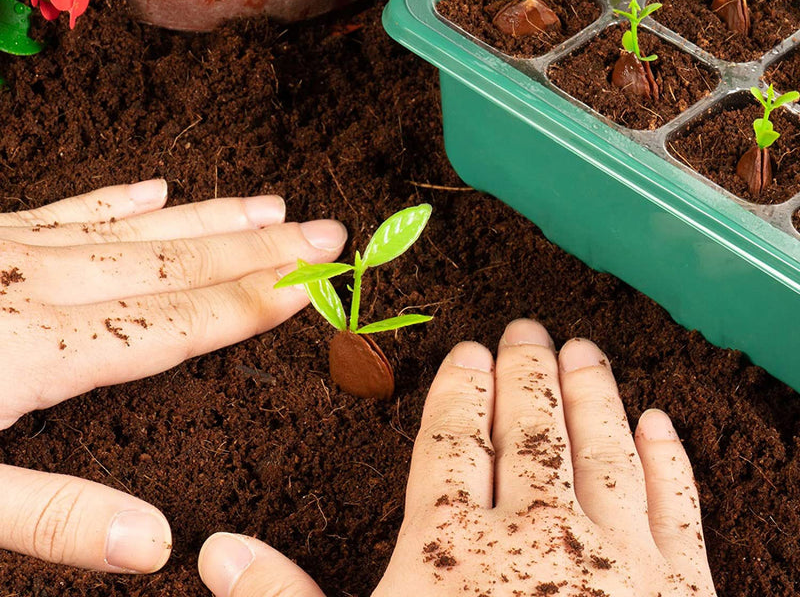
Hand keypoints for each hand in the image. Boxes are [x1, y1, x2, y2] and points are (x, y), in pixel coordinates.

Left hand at [0, 179, 346, 573]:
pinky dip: (119, 199)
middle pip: (176, 265)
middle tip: (326, 230)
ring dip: (210, 216)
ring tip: (271, 201)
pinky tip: (157, 187)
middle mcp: (40, 290)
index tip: (314, 284)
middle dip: (259, 249)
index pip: (176, 326)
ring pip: (136, 229)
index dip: (252, 304)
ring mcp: (12, 255)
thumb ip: (49, 516)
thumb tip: (155, 545)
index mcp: (40, 355)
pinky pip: (67, 210)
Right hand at [198, 319, 716, 596]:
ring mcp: (619, 561)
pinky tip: (660, 421)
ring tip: (586, 351)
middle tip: (528, 328)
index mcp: (454, 551)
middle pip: (530, 432)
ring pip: (603, 451)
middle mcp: (538, 536)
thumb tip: (212, 550)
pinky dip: (668, 461)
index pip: (453, 445)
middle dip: (527, 374)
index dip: (460, 392)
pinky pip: (676, 508)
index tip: (469, 352)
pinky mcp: (684, 591)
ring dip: (594, 395)